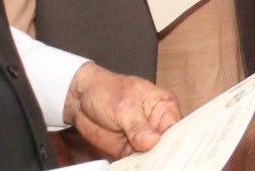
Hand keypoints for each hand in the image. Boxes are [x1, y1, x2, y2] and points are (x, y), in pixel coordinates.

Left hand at [63, 62, 180, 158]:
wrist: (79, 99)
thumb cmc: (106, 90)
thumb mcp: (123, 105)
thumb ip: (137, 125)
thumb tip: (152, 141)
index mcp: (164, 107)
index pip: (175, 127)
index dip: (172, 141)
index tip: (164, 151)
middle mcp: (156, 124)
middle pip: (166, 145)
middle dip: (160, 155)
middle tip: (151, 160)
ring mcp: (142, 139)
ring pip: (151, 157)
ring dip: (146, 163)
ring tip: (141, 164)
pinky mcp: (128, 150)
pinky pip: (134, 163)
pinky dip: (133, 167)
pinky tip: (131, 167)